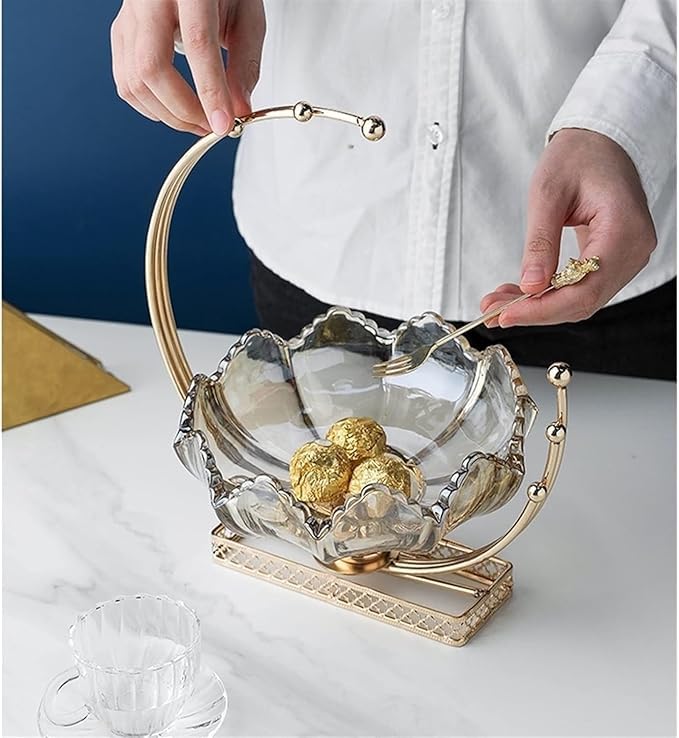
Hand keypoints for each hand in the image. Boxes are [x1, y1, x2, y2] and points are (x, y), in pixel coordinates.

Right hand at [111, 0, 264, 135]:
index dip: (210, 91)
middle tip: (211, 126)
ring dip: (168, 115)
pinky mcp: (120, 31)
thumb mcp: (246, 17)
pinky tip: (173, 110)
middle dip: (184, 110)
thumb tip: (239, 109)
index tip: (223, 123)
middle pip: (152, 67)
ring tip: (197, 122)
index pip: (197, 44)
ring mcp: (129, 15)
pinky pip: (125, 81)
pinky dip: (150, 106)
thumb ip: (245, 64)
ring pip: (133, 80)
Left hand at [480, 129, 656, 326]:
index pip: (583, 289)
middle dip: (534, 311)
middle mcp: (633, 250)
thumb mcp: (548, 193)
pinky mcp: (614, 260)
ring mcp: (627, 257)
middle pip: (582, 301)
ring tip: (499, 302)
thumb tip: (530, 286)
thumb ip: (540, 242)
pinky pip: (582, 288)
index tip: (504, 314)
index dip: (542, 309)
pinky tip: (520, 293)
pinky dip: (550, 295)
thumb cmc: (578, 156)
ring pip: (581, 300)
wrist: (599, 141)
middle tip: (492, 311)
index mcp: (623, 230)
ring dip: (538, 306)